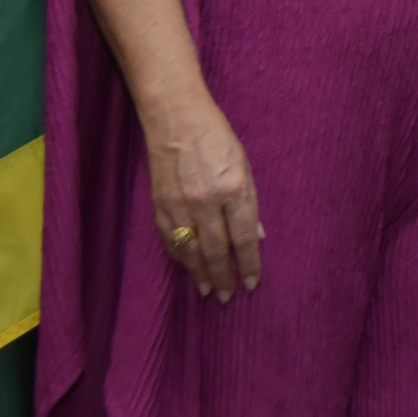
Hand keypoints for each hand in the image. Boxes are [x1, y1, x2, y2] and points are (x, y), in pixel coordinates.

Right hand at [142, 94, 263, 300]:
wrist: (175, 119)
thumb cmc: (217, 138)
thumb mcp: (245, 165)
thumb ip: (250, 203)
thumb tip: (258, 236)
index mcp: (233, 189)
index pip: (243, 238)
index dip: (249, 263)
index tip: (252, 282)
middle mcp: (206, 202)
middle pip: (216, 250)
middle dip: (223, 277)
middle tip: (227, 297)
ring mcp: (179, 205)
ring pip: (190, 251)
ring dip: (199, 274)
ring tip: (207, 290)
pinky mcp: (159, 205)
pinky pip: (171, 240)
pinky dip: (180, 257)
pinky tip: (187, 267)